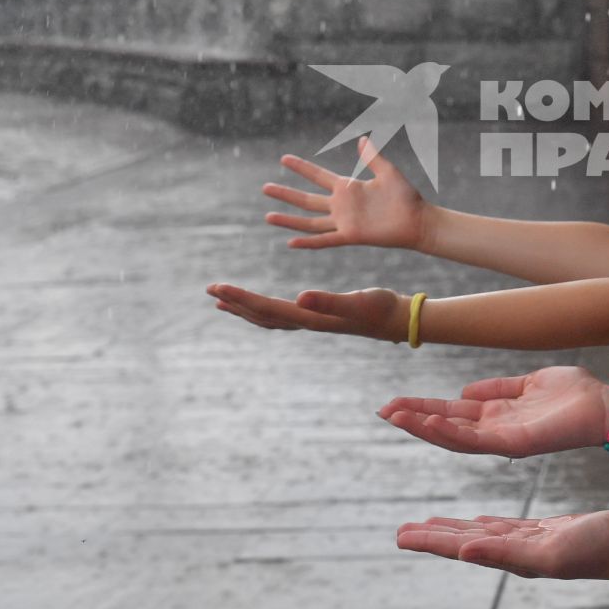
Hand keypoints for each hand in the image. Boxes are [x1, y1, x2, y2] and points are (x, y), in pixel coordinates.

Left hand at [207, 282, 403, 340]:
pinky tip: (262, 304)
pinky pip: (282, 314)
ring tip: (223, 300)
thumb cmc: (380, 308)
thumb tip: (299, 297)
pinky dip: (264, 309)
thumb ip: (327, 301)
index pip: (266, 307)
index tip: (218, 287)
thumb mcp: (355, 301)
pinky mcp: (318, 317)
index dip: (240, 298)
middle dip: (234, 302)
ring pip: (268, 317)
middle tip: (210, 290)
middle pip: (261, 315)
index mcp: (309, 317)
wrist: (398, 321)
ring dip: (245, 308)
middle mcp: (305, 321)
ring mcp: (311, 321)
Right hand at [263, 137, 429, 250]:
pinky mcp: (350, 236)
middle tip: (265, 187)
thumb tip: (361, 138)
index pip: (318, 176)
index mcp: (348, 187)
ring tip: (268, 216)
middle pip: (307, 199)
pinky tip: (290, 243)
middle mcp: (341, 205)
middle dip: (286, 194)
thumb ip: (372, 157)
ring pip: (309, 222)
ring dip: (289, 220)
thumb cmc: (406, 196)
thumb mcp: (388, 171)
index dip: (301, 168)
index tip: (283, 158)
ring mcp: (344, 222)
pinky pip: (325, 240)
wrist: (417, 220)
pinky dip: (308, 242)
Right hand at [378, 366, 608, 457]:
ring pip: (454, 437)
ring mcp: (503, 439)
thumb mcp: (529, 384)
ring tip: (395, 416)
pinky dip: (449, 432)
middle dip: (414, 419)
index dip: (423, 408)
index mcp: (498, 415)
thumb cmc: (576, 394)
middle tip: (382, 411)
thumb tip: (463, 390)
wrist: (605, 405)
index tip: (394, 403)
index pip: (452, 412)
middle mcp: (496, 430)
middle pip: (446, 426)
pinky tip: (428, 423)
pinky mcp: (514, 444)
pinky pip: (475, 441)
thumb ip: (497, 389)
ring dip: (423, 427)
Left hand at [395, 507, 608, 581]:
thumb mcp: (549, 550)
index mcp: (513, 557)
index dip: (431, 542)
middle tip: (402, 532)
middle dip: (434, 536)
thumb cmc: (598, 549)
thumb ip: (505, 552)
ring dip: (456, 530)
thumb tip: (463, 554)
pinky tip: (478, 523)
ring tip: (430, 525)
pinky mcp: (546, 532)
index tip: (401, 537)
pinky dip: (486, 525)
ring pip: (483, 534)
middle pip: (466, 542)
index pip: (463, 548)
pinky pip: (507, 527)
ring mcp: (532, 542)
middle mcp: (517, 552)